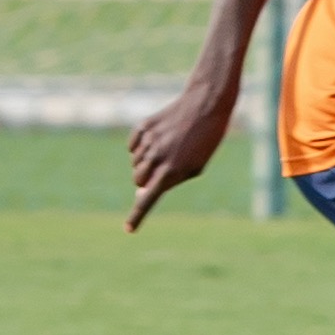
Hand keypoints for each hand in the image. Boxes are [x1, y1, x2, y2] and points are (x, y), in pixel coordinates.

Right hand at [124, 75, 237, 230]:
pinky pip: (132, 146)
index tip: (128, 229)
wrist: (206, 105)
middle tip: (160, 172)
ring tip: (167, 150)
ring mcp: (149, 141)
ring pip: (135, 163)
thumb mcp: (195, 166)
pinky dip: (140, 147)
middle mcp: (157, 157)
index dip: (138, 215)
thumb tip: (141, 192)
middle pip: (137, 180)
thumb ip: (170, 181)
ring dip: (145, 163)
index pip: (149, 199)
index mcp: (172, 171)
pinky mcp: (143, 127)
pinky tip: (157, 139)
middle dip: (144, 181)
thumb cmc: (205, 141)